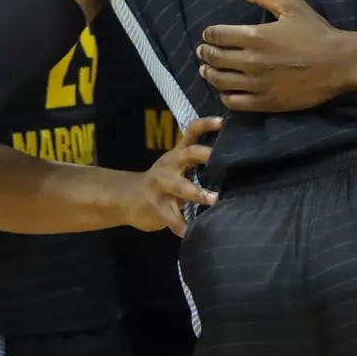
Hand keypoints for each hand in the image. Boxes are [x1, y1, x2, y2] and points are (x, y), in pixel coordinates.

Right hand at [126, 117, 222, 234]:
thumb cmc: (160, 183)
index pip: (191, 133)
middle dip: (204, 155)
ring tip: (214, 200)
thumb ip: (194, 162)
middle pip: (187, 154)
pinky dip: (184, 227)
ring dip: (198, 193)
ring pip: (180, 187)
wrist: (126, 198)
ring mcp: (161, 187)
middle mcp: (169, 166)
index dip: (206, 125)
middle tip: (222, 161)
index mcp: (176, 155)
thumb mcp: (174, 167)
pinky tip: (193, 233)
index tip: (223, 122)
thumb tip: (229, 160)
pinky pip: (173, 219)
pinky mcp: (157, 207)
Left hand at [196, 0, 356, 111]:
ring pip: (220, 81)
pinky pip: (234, 103)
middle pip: (214, 58)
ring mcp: (257, 84)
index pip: (217, 35)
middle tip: (203, 51)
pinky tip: (226, 90)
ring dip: (209, 75)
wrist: (340, 63)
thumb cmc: (316, 32)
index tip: (208, 34)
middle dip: (205, 53)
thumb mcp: (291, 5)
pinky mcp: (266, 103)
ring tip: (207, 71)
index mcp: (255, 36)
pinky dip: (225, 96)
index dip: (209, 34)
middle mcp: (251, 61)